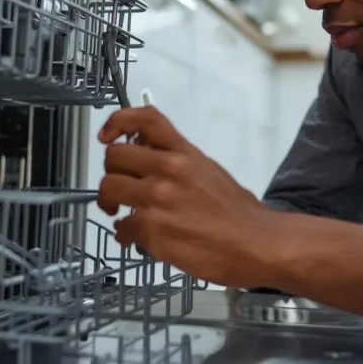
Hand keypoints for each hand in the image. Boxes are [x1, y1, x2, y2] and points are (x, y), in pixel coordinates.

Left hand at [97, 105, 275, 287]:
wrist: (255, 244)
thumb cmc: (240, 213)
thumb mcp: (210, 173)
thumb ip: (180, 165)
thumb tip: (153, 165)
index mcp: (184, 154)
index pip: (145, 119)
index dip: (117, 122)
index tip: (106, 136)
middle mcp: (168, 169)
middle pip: (114, 156)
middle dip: (111, 172)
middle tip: (119, 186)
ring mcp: (156, 199)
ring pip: (108, 189)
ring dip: (110, 202)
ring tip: (121, 213)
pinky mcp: (151, 229)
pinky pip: (120, 227)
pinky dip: (124, 234)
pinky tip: (136, 238)